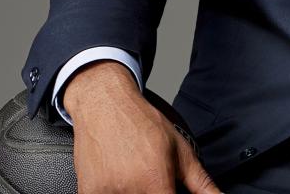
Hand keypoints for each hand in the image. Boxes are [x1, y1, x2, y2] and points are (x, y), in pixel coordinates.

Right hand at [64, 61, 222, 193]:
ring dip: (135, 191)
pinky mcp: (87, 193)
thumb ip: (201, 183)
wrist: (104, 105)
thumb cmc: (143, 124)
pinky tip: (119, 176)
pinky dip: (116, 190)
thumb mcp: (180, 150)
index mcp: (154, 182)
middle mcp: (128, 191)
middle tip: (152, 179)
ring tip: (135, 174)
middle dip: (154, 192)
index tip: (170, 191)